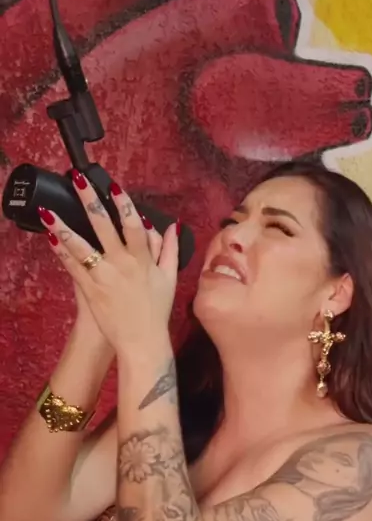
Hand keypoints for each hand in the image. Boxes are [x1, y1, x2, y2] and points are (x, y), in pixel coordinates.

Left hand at [37, 172, 178, 355]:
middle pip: (103, 226)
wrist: (142, 340)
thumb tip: (173, 226)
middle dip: (90, 201)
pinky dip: (61, 251)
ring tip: (48, 210)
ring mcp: (104, 276)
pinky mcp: (90, 289)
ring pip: (81, 246)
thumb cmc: (156, 310)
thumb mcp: (169, 278)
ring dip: (63, 227)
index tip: (112, 187)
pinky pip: (73, 267)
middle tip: (78, 180)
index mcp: (142, 259)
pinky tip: (50, 237)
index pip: (132, 224)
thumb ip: (170, 250)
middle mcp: (122, 264)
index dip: (122, 204)